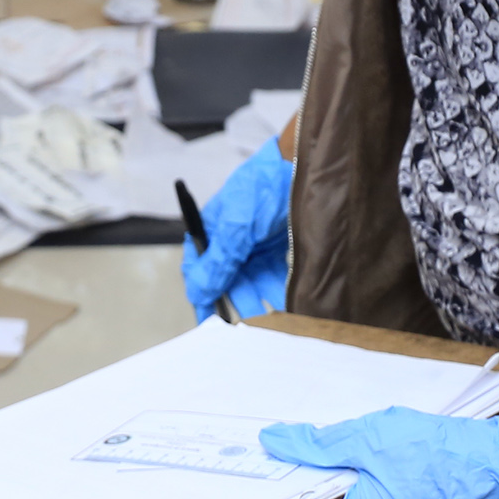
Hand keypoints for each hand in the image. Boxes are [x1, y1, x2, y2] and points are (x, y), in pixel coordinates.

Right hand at [181, 141, 292, 321]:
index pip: (201, 276)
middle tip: (251, 332)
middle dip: (240, 307)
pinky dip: (281, 294)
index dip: (206, 301)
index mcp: (210, 236)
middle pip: (230, 286)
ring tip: (274, 324)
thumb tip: (198, 292)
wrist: (300, 166)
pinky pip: (276, 280)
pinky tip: (290, 309)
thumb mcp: (237, 227)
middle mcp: (229, 246)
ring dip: (263, 304)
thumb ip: (219, 262)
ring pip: (255, 286)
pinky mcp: (277, 252)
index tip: (213, 327)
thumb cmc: (260, 188)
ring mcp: (254, 249)